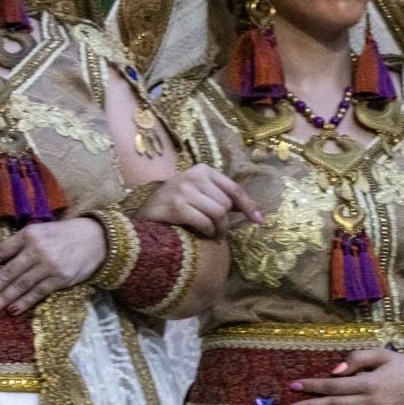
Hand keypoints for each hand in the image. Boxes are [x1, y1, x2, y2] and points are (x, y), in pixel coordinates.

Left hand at [0, 217, 106, 315]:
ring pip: (20, 285)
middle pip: (7, 272)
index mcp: (28, 235)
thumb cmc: (63, 236)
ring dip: (3, 299)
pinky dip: (24, 302)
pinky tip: (12, 310)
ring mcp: (49, 265)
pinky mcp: (61, 278)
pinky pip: (38, 293)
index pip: (0, 250)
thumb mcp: (40, 233)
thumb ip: (19, 246)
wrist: (97, 239)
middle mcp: (37, 249)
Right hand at [134, 164, 261, 237]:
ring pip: (218, 213)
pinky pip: (204, 222)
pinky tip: (202, 234)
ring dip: (218, 229)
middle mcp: (193, 176)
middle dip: (226, 221)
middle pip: (226, 204)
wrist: (144, 208)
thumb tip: (253, 210)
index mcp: (203, 170)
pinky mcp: (176, 206)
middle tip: (219, 231)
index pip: (234, 188)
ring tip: (213, 234)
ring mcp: (183, 190)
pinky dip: (207, 231)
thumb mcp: (199, 192)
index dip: (249, 206)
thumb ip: (222, 197)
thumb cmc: (175, 201)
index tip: (259, 221)